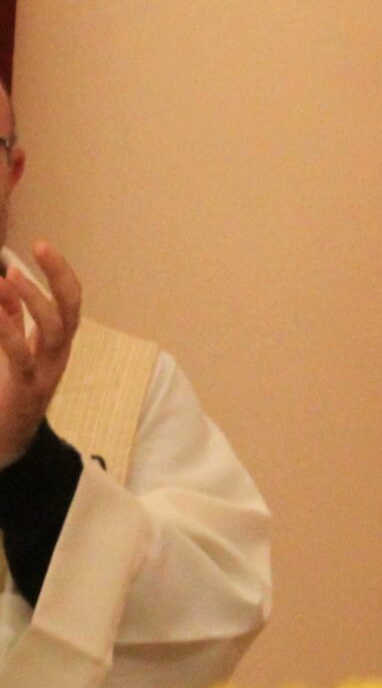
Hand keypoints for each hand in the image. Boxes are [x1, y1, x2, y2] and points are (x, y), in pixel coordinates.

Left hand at [0, 243, 82, 468]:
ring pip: (54, 329)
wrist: (6, 443)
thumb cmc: (9, 392)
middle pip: (70, 309)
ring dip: (35, 299)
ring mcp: (46, 371)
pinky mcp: (25, 388)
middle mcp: (59, 354)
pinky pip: (21, 356)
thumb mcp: (14, 349)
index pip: (69, 300)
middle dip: (58, 276)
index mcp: (57, 343)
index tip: (42, 245)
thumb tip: (6, 282)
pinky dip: (9, 331)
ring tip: (12, 276)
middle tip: (40, 248)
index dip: (60, 272)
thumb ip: (12, 319)